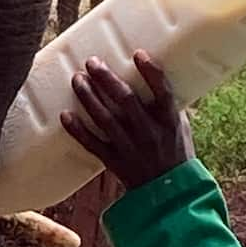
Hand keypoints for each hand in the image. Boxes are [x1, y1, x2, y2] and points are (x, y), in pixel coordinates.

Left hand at [60, 50, 195, 190]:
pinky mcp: (114, 161)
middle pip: (126, 100)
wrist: (169, 192)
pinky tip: (65, 115)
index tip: (138, 54)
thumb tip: (154, 77)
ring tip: (77, 79)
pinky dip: (78, 130)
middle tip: (92, 62)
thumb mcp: (180, 127)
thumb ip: (165, 105)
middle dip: (106, 79)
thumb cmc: (176, 153)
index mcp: (169, 121)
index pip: (162, 92)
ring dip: (88, 97)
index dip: (151, 72)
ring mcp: (130, 147)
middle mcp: (149, 132)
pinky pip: (92, 144)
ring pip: (105, 118)